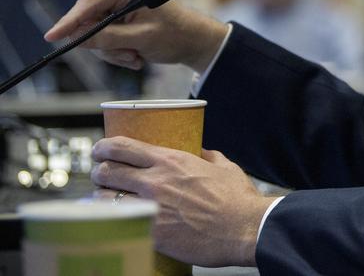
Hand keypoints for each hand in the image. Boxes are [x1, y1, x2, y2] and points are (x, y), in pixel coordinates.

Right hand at [43, 0, 228, 70]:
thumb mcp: (140, 39)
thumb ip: (107, 38)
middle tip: (128, 56)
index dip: (69, 22)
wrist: (191, 39)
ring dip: (112, 50)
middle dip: (106, 44)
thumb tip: (76, 38)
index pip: (89, 4)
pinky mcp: (113, 13)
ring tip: (135, 55)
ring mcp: (114, 0)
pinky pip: (100, 36)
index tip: (52, 36)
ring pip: (93, 33)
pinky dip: (115, 49)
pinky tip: (134, 53)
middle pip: (88, 21)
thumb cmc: (175, 34)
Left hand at [92, 137, 271, 266]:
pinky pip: (119, 225)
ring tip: (108, 201)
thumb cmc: (238, 199)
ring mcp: (150, 208)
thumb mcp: (225, 167)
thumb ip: (209, 156)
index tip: (101, 149)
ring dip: (103, 199)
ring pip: (105, 200)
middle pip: (107, 172)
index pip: (123, 147)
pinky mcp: (151, 234)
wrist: (246, 229)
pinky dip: (114, 223)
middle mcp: (155, 182)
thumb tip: (201, 152)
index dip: (105, 146)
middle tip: (102, 176)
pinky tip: (117, 223)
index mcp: (172, 161)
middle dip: (99, 173)